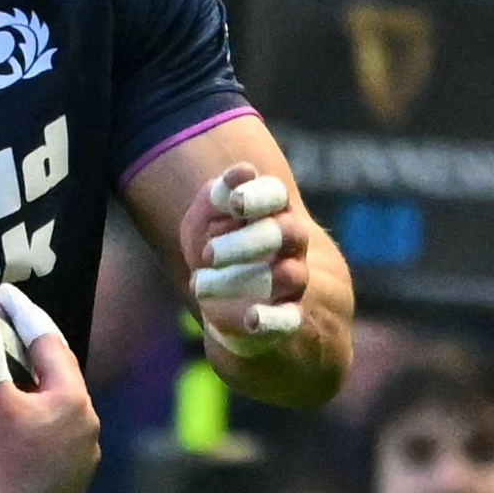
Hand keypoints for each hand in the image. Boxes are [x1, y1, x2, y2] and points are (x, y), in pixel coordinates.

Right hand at [0, 283, 98, 492]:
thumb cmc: (2, 465)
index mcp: (72, 398)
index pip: (49, 342)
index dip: (24, 313)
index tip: (2, 293)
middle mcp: (88, 423)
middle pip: (60, 374)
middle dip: (35, 350)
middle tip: (8, 329)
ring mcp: (84, 454)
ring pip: (60, 408)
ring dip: (38, 388)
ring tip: (13, 376)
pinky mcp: (72, 480)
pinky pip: (56, 436)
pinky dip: (39, 421)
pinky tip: (21, 425)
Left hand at [179, 164, 314, 346]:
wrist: (240, 306)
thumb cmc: (221, 252)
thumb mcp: (206, 222)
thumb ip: (216, 198)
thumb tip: (239, 173)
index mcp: (272, 214)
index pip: (275, 195)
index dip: (258, 196)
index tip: (236, 202)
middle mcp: (290, 245)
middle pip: (285, 233)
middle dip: (245, 241)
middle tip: (206, 254)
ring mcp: (292, 281)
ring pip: (285, 275)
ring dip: (240, 280)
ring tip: (200, 285)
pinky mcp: (287, 317)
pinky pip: (288, 318)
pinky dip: (271, 318)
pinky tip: (251, 318)